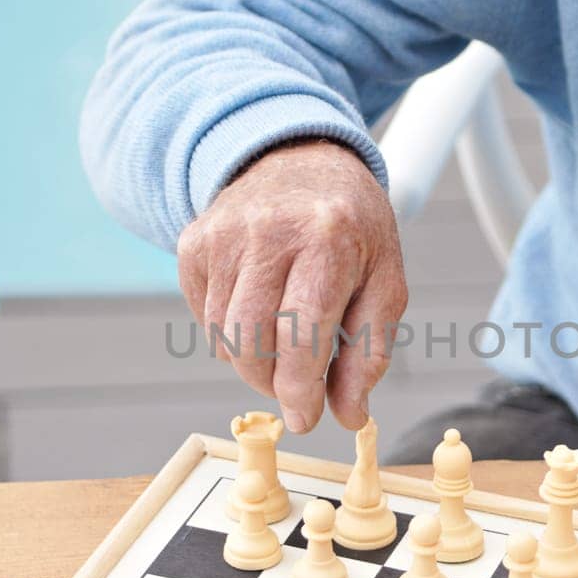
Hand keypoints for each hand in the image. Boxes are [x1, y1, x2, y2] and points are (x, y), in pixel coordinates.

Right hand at [177, 138, 408, 432]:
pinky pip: (203, 316)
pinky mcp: (194, 241)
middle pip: (251, 342)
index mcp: (328, 238)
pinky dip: (228, 331)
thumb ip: (369, 351)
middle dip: (271, 383)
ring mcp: (224, 234)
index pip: (302, 334)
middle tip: (294, 387)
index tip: (306, 419)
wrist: (298, 159)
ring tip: (282, 339)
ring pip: (222, 335)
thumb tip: (349, 415)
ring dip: (251, 359)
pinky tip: (257, 306)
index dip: (300, 389)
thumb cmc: (350, 228)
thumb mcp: (383, 280)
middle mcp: (270, 231)